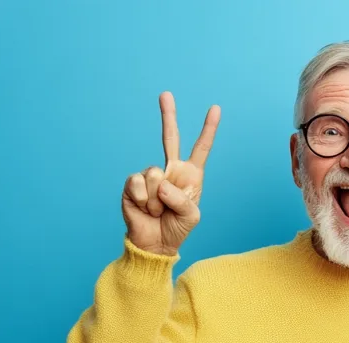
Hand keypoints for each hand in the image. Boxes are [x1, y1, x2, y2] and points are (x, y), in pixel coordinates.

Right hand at [122, 92, 220, 255]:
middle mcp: (170, 170)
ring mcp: (150, 175)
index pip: (201, 148)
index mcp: (190, 175)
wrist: (154, 243)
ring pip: (154, 174)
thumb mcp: (191, 216)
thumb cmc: (176, 228)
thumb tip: (162, 182)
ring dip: (158, 199)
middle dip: (168, 115)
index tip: (215, 109)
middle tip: (166, 94)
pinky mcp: (132, 183)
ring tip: (158, 210)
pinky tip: (145, 209)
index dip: (208, 129)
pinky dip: (144, 201)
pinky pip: (139, 184)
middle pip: (169, 137)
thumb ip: (182, 199)